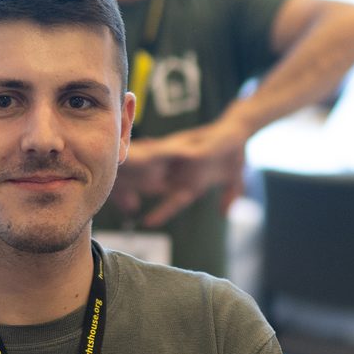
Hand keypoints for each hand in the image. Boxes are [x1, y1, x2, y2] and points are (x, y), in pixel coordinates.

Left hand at [107, 121, 249, 225]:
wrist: (237, 129)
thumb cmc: (234, 155)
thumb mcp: (234, 181)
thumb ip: (229, 196)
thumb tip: (225, 213)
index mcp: (193, 183)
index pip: (174, 202)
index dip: (161, 213)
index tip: (147, 224)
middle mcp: (183, 171)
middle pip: (156, 184)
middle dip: (137, 188)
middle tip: (115, 193)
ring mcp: (182, 157)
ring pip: (155, 166)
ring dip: (139, 168)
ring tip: (120, 170)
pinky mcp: (185, 144)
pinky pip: (167, 149)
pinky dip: (153, 151)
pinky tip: (140, 150)